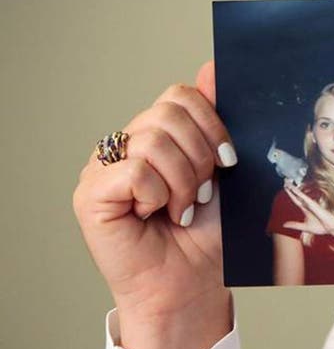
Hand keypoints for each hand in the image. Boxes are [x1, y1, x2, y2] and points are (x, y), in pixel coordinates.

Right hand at [72, 60, 234, 348]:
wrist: (194, 283)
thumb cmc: (208, 233)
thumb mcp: (223, 169)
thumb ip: (215, 119)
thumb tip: (213, 65)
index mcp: (157, 135)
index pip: (180, 95)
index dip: (211, 122)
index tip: (227, 160)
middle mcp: (126, 145)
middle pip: (168, 112)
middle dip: (200, 155)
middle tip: (203, 191)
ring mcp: (103, 168)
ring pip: (153, 141)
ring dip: (183, 180)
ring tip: (182, 207)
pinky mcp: (91, 194)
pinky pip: (134, 170)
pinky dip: (158, 194)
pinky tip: (157, 215)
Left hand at [281, 179, 333, 237]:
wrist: (331, 228)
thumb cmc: (321, 227)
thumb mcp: (305, 227)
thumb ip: (295, 225)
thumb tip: (284, 225)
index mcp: (306, 209)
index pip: (296, 200)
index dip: (290, 194)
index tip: (285, 188)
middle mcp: (307, 204)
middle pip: (296, 195)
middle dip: (290, 188)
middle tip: (285, 182)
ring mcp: (310, 203)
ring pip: (299, 194)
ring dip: (293, 188)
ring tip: (286, 182)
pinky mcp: (312, 204)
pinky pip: (304, 197)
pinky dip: (298, 192)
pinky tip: (293, 188)